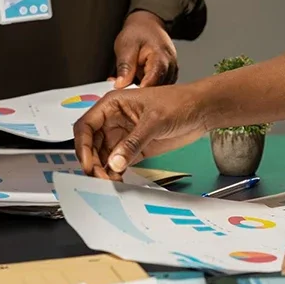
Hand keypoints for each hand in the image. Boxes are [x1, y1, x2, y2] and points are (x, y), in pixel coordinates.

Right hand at [74, 84, 207, 178]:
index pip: (86, 126)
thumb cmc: (180, 102)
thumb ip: (133, 142)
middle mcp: (114, 120)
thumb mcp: (154, 120)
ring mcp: (124, 135)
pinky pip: (118, 162)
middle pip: (92, 144)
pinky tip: (118, 179)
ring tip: (109, 181)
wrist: (201, 111)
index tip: (88, 163)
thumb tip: (115, 161)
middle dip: (93, 162)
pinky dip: (115, 172)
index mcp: (113, 104)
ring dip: (103, 170)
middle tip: (100, 177)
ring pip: (103, 156)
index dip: (82, 145)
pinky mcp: (134, 148)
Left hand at [113, 11, 177, 87]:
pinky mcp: (167, 77)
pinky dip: (144, 87)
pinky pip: (156, 87)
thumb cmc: (138, 33)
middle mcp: (170, 68)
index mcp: (162, 58)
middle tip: (120, 87)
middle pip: (156, 90)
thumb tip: (121, 84)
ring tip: (125, 81)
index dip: (139, 91)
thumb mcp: (127, 46)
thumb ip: (125, 66)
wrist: (148, 26)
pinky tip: (132, 82)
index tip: (125, 95)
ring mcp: (170, 74)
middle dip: (137, 92)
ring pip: (156, 91)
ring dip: (140, 90)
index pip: (153, 82)